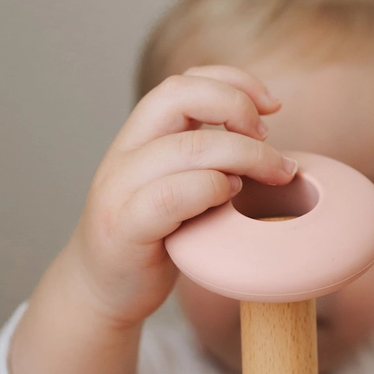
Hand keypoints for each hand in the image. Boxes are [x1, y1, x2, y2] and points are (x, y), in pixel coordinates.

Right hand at [69, 65, 295, 325]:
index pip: (183, 81)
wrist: (100, 292)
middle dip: (238, 108)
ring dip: (243, 155)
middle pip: (179, 95)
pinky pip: (171, 195)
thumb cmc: (153, 240)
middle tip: (270, 142)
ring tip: (271, 175)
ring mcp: (120, 189)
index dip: (233, 81)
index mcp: (140, 136)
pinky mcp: (124, 228)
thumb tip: (268, 143)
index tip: (273, 107)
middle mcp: (125, 153)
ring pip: (186, 146)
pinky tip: (231, 198)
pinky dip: (211, 189)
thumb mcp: (178, 186)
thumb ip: (205, 159)